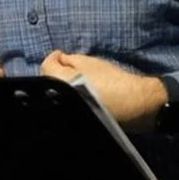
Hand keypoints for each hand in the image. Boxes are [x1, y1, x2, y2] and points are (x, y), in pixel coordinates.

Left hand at [41, 51, 166, 132]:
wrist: (132, 104)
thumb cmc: (110, 79)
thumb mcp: (88, 62)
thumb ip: (67, 60)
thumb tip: (58, 60)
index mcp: (59, 83)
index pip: (46, 67)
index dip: (54, 58)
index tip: (62, 55)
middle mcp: (59, 102)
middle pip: (49, 83)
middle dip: (56, 73)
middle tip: (69, 66)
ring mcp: (66, 113)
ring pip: (56, 96)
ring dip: (62, 86)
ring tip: (76, 81)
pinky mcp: (74, 123)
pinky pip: (66, 106)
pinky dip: (70, 98)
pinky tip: (81, 94)